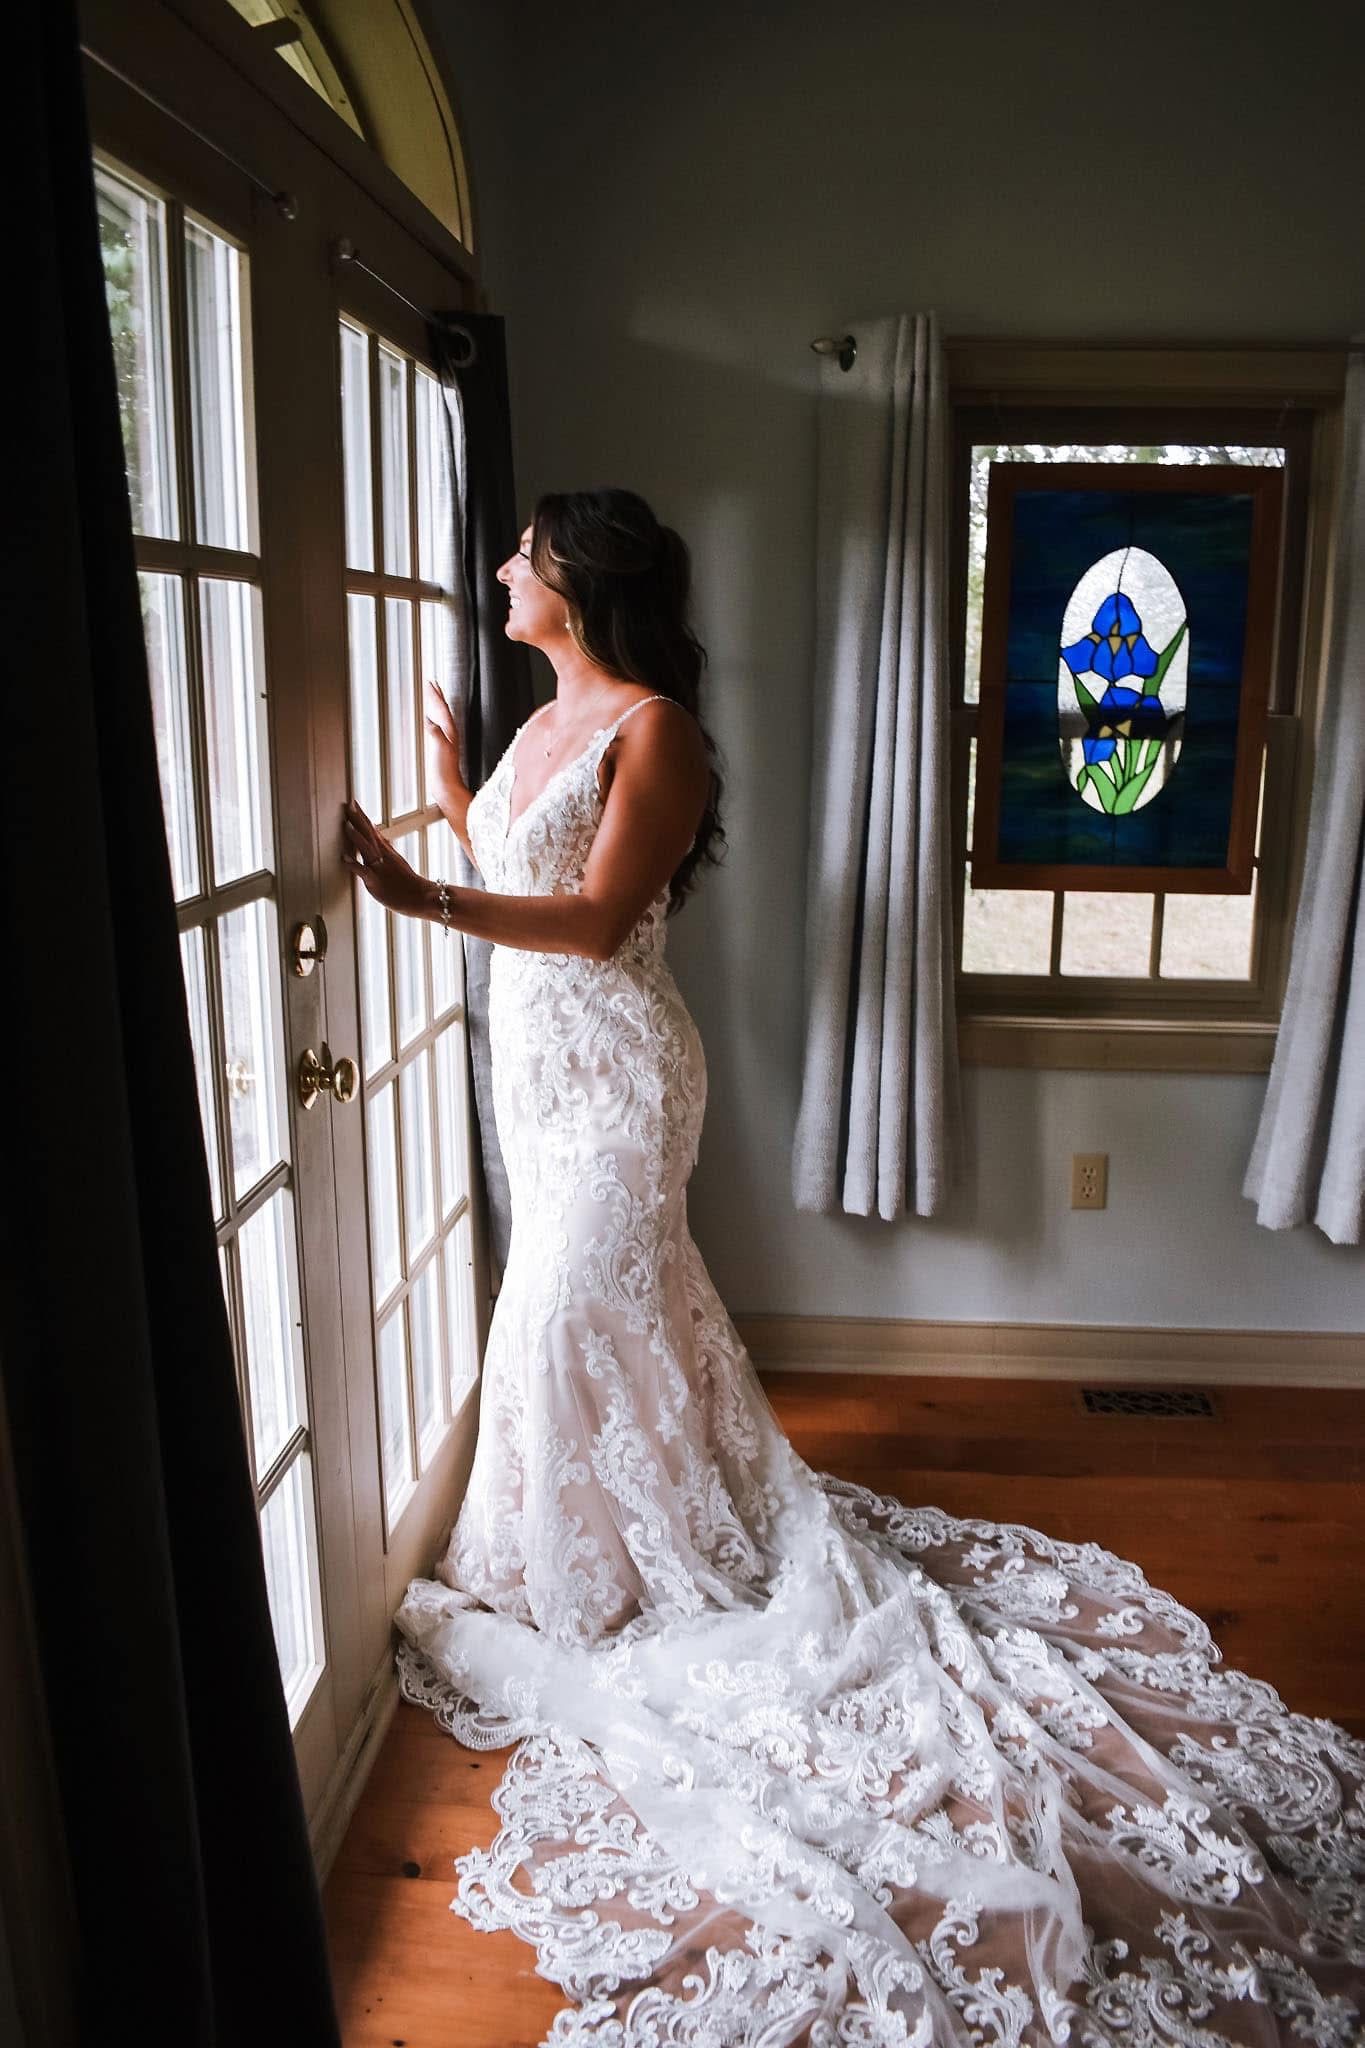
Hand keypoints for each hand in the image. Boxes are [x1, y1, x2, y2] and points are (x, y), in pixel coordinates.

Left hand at [342, 800, 429, 916]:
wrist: (420, 898)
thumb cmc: (408, 884)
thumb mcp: (397, 862)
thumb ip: (386, 849)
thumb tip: (380, 836)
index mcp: (387, 851)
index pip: (372, 829)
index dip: (362, 816)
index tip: (353, 802)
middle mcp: (383, 856)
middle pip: (369, 834)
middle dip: (358, 819)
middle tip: (348, 804)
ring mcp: (379, 868)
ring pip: (367, 848)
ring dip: (356, 836)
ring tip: (346, 824)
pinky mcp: (375, 882)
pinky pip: (363, 871)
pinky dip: (353, 864)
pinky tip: (344, 858)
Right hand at [424, 680, 466, 815]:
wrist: (446, 787)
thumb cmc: (445, 771)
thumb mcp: (440, 749)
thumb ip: (435, 733)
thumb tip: (428, 721)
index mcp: (449, 731)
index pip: (441, 708)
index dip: (435, 695)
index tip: (429, 683)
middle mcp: (448, 733)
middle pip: (441, 709)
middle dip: (436, 696)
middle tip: (430, 684)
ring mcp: (444, 740)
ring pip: (438, 717)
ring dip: (433, 705)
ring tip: (428, 696)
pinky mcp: (438, 747)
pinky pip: (433, 726)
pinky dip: (428, 718)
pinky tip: (424, 720)